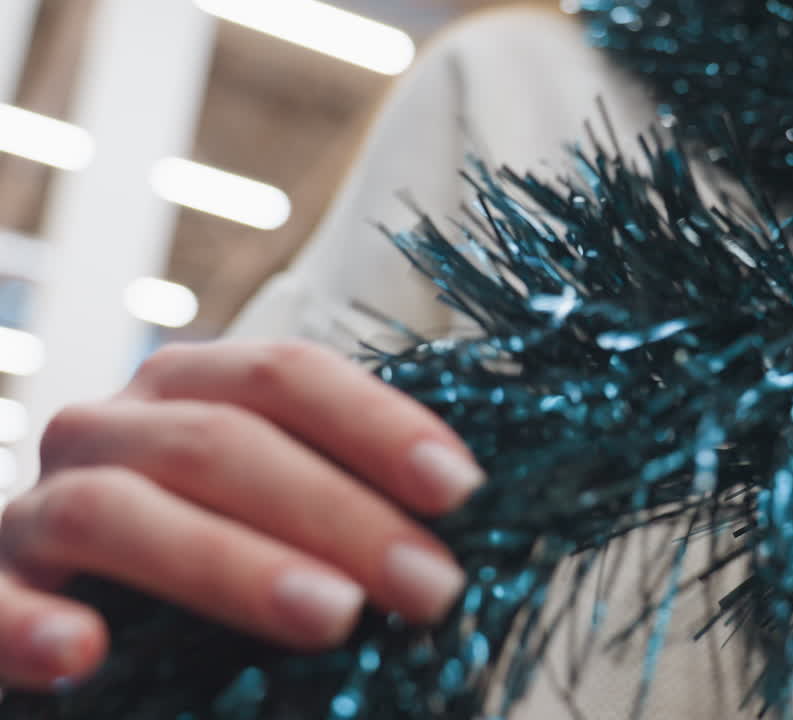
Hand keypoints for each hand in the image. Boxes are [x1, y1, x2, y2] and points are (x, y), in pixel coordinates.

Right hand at [0, 340, 481, 690]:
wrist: (91, 624)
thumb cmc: (218, 568)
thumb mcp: (287, 523)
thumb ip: (350, 515)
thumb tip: (463, 534)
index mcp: (195, 392)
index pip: (287, 376)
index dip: (378, 423)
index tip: (462, 488)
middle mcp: (113, 431)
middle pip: (220, 439)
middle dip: (338, 511)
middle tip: (431, 586)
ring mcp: (38, 510)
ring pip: (119, 509)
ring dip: (230, 563)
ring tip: (331, 616)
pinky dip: (27, 625)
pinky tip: (84, 654)